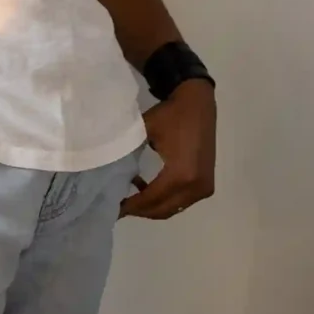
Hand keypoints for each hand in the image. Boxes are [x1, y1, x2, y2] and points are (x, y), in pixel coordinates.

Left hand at [123, 78, 215, 220]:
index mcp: (180, 175)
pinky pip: (182, 200)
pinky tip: (147, 188)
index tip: (112, 208)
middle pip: (162, 209)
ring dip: (152, 206)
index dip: (131, 206)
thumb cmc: (171, 115)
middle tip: (119, 206)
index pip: (150, 199)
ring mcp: (203, 187)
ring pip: (173, 207)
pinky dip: (166, 199)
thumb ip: (128, 154)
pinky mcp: (206, 183)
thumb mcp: (145, 132)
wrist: (198, 102)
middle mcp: (195, 187)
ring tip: (130, 198)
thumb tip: (108, 174)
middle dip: (140, 210)